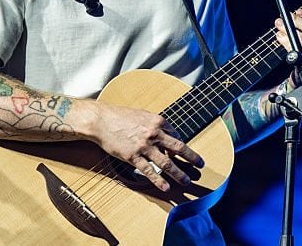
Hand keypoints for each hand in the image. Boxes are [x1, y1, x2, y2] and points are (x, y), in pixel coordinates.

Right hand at [89, 101, 203, 191]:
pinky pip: (149, 171)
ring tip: (185, 181)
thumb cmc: (120, 116)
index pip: (175, 134)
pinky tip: (165, 187)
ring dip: (178, 173)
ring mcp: (144, 146)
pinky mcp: (133, 157)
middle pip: (178, 148)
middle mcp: (154, 133)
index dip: (180, 145)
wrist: (101, 120)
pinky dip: (158, 180)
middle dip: (191, 157)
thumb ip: (155, 124)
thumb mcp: (142, 115)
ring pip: (166, 163)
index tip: (184, 153)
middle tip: (200, 164)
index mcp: (157, 121)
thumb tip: (166, 132)